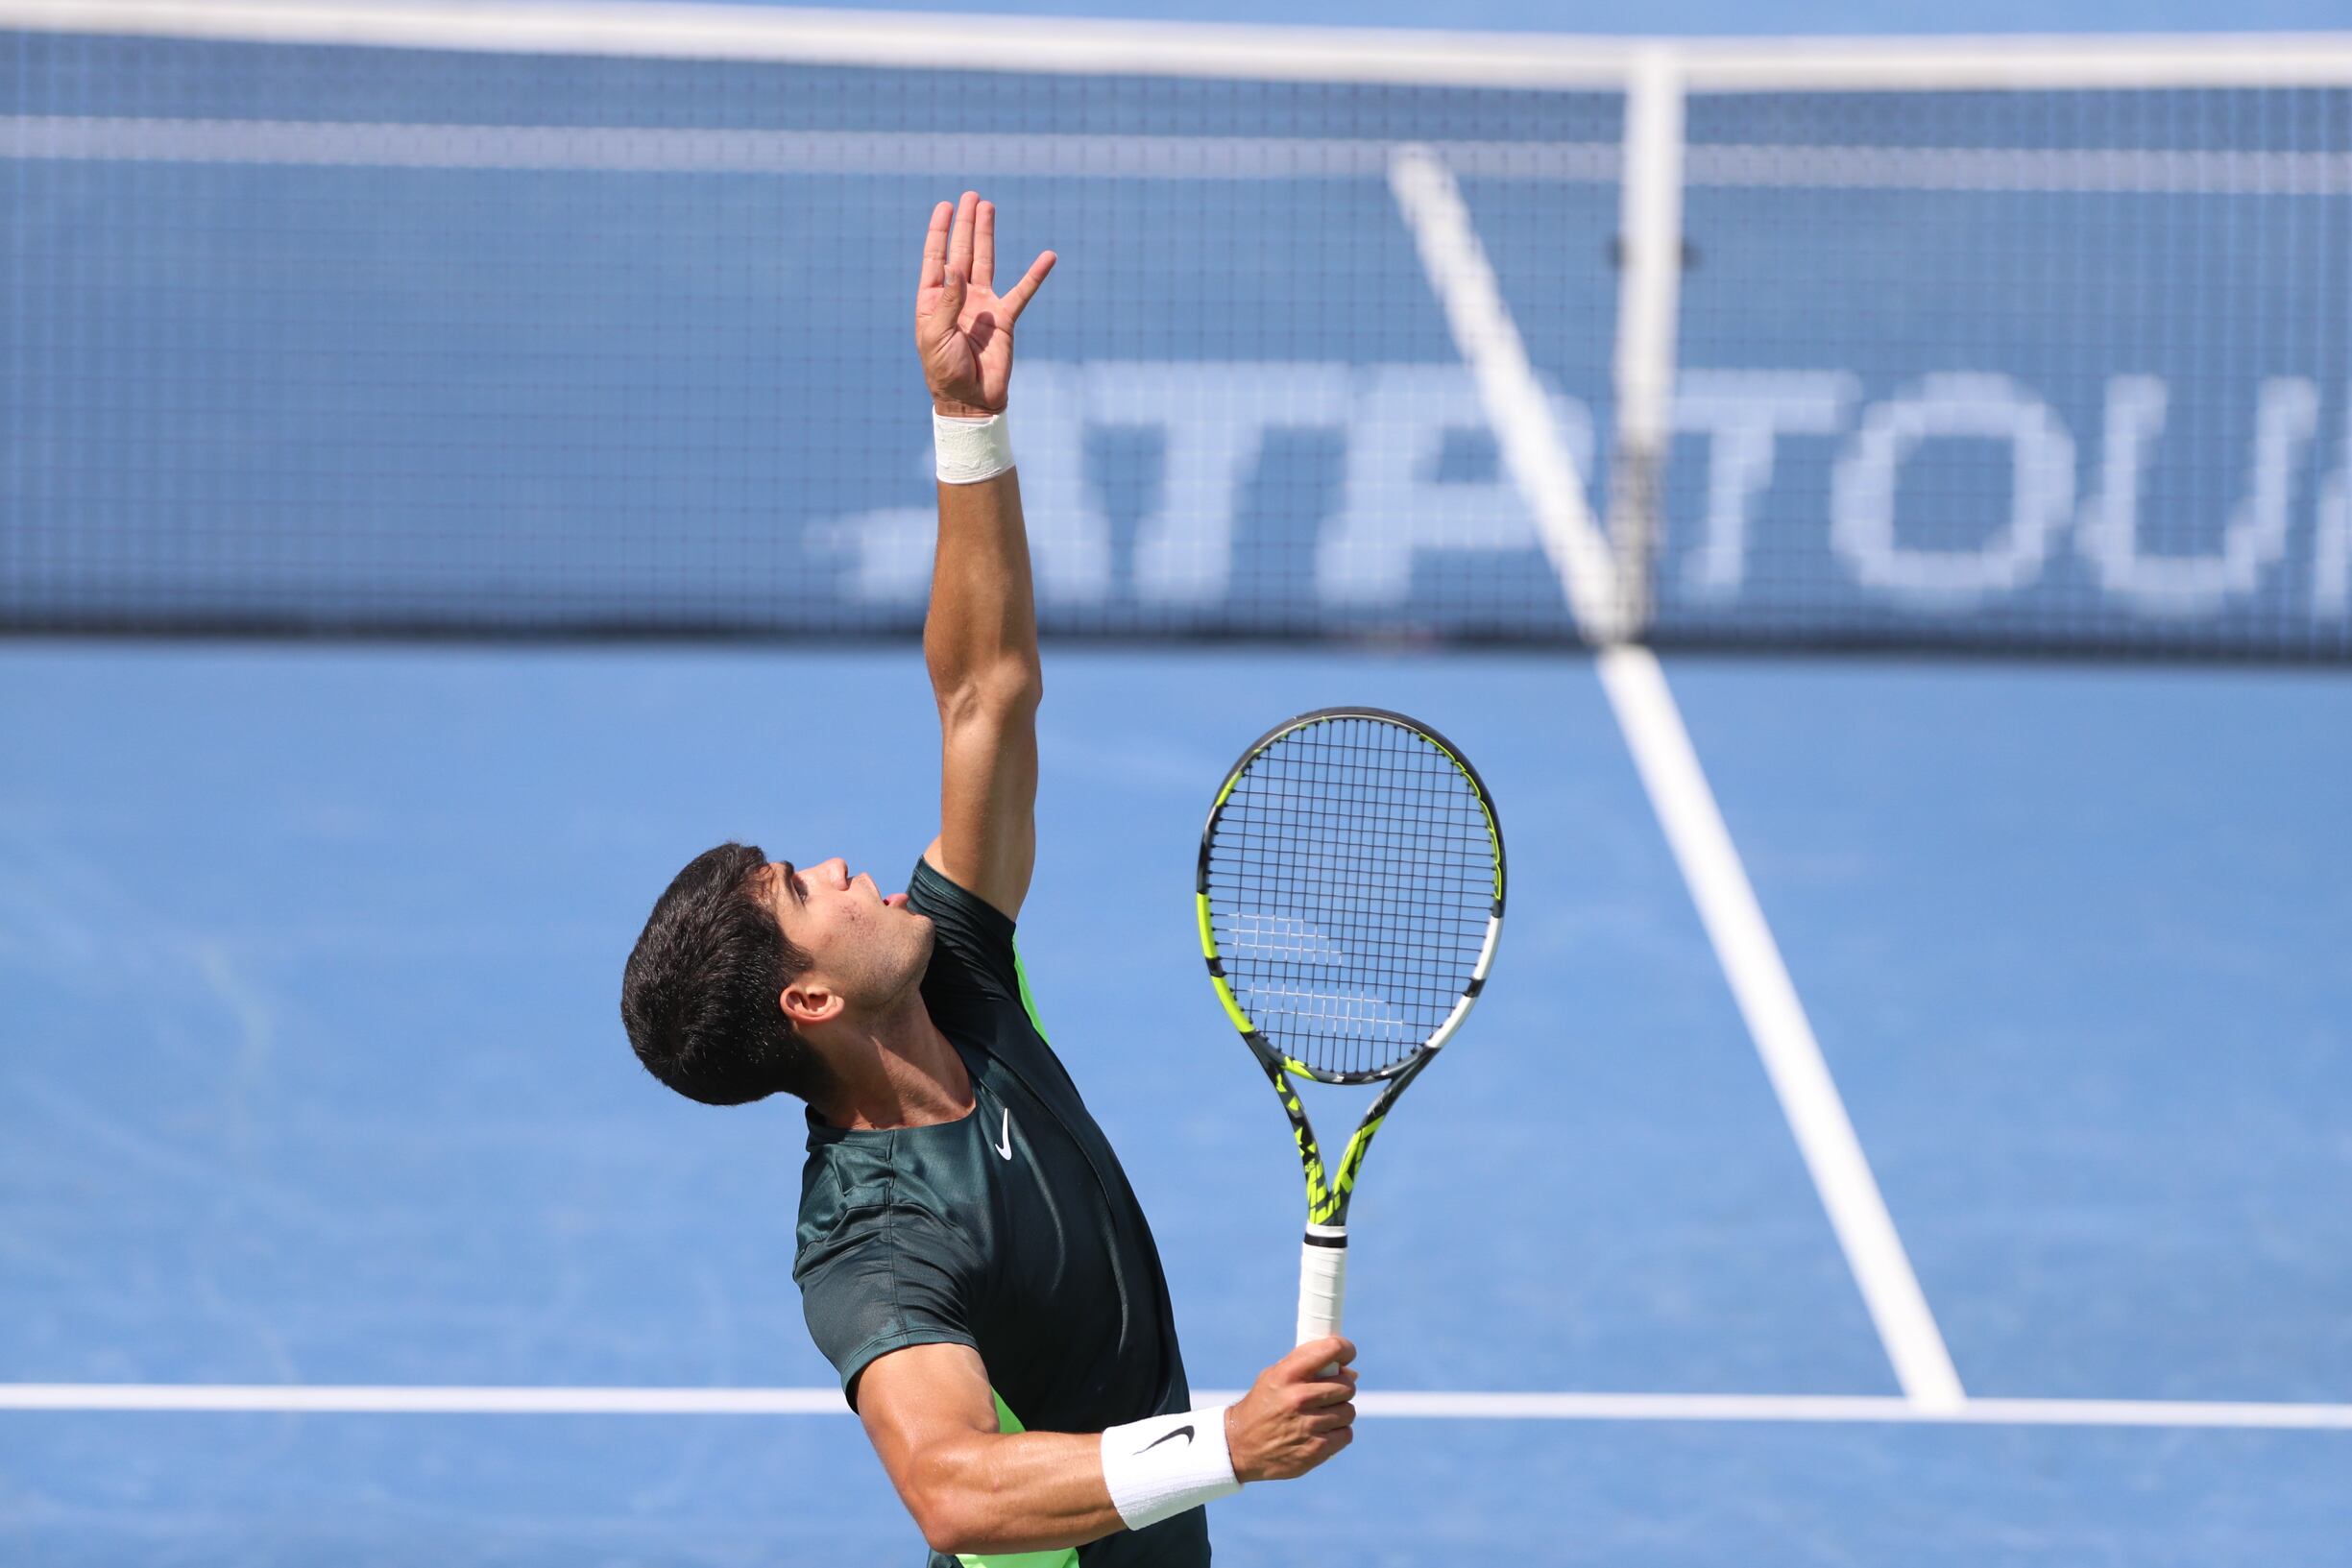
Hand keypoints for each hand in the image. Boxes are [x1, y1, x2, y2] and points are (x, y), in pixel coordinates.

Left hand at [916, 191, 1055, 416]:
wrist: (970, 400)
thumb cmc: (944, 371)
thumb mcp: (936, 335)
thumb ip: (946, 300)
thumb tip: (953, 266)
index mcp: (934, 299)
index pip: (937, 257)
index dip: (940, 231)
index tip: (945, 206)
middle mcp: (958, 296)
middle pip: (962, 251)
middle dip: (965, 224)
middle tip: (971, 196)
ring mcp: (983, 304)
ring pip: (986, 261)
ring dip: (986, 234)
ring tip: (988, 207)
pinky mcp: (1005, 318)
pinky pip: (1023, 291)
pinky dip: (1035, 275)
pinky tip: (1048, 257)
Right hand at [1222, 1338, 1358, 1482]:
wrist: (1240, 1446)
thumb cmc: (1263, 1405)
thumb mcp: (1274, 1376)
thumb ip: (1307, 1368)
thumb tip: (1351, 1373)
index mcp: (1288, 1374)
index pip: (1330, 1350)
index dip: (1345, 1349)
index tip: (1347, 1354)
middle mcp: (1299, 1398)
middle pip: (1347, 1386)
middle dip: (1343, 1387)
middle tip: (1331, 1392)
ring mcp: (1308, 1426)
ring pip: (1349, 1411)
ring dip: (1341, 1412)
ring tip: (1323, 1414)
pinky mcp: (1315, 1450)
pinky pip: (1346, 1435)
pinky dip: (1338, 1434)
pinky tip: (1322, 1432)